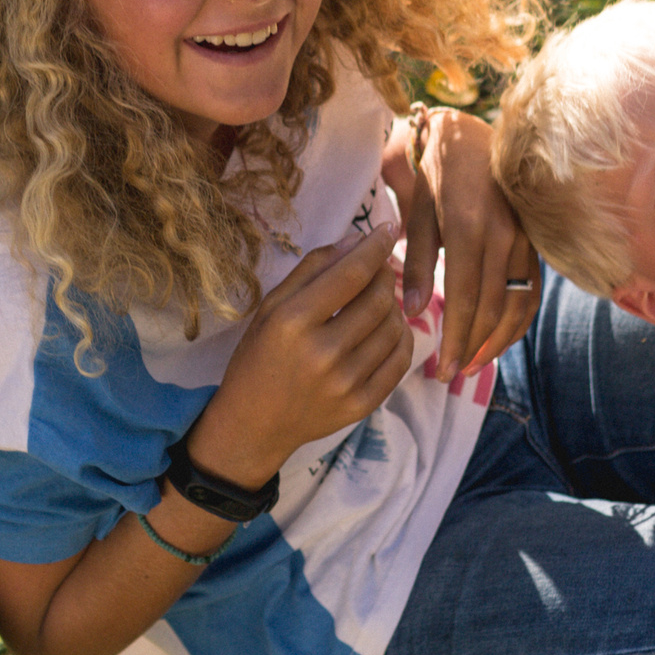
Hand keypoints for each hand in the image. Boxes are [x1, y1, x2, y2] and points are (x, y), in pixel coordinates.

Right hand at [187, 220, 412, 486]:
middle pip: (378, 299)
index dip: (375, 247)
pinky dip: (401, 338)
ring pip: (394, 327)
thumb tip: (357, 239)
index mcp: (292, 322)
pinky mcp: (361, 406)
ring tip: (378, 302)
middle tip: (380, 269)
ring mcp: (345, 384)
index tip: (389, 230)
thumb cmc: (258, 357)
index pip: (351, 274)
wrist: (253, 425)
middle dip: (386, 274)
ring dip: (393, 306)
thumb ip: (313, 269)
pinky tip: (385, 330)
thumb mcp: (271, 307)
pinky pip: (400, 361)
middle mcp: (321, 353)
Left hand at [384, 108, 538, 379]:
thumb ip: (415, 263)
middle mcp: (504, 235)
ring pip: (518, 304)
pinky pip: (531, 290)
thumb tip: (412, 313)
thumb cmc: (433, 171)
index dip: (456, 338)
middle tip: (452, 375)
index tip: (442, 369)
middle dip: (473, 346)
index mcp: (469, 226)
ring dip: (498, 340)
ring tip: (474, 363)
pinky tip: (498, 338)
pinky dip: (517, 320)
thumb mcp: (416, 211)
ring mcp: (525, 238)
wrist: (469, 132)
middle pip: (493, 308)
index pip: (465, 299)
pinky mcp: (535, 240)